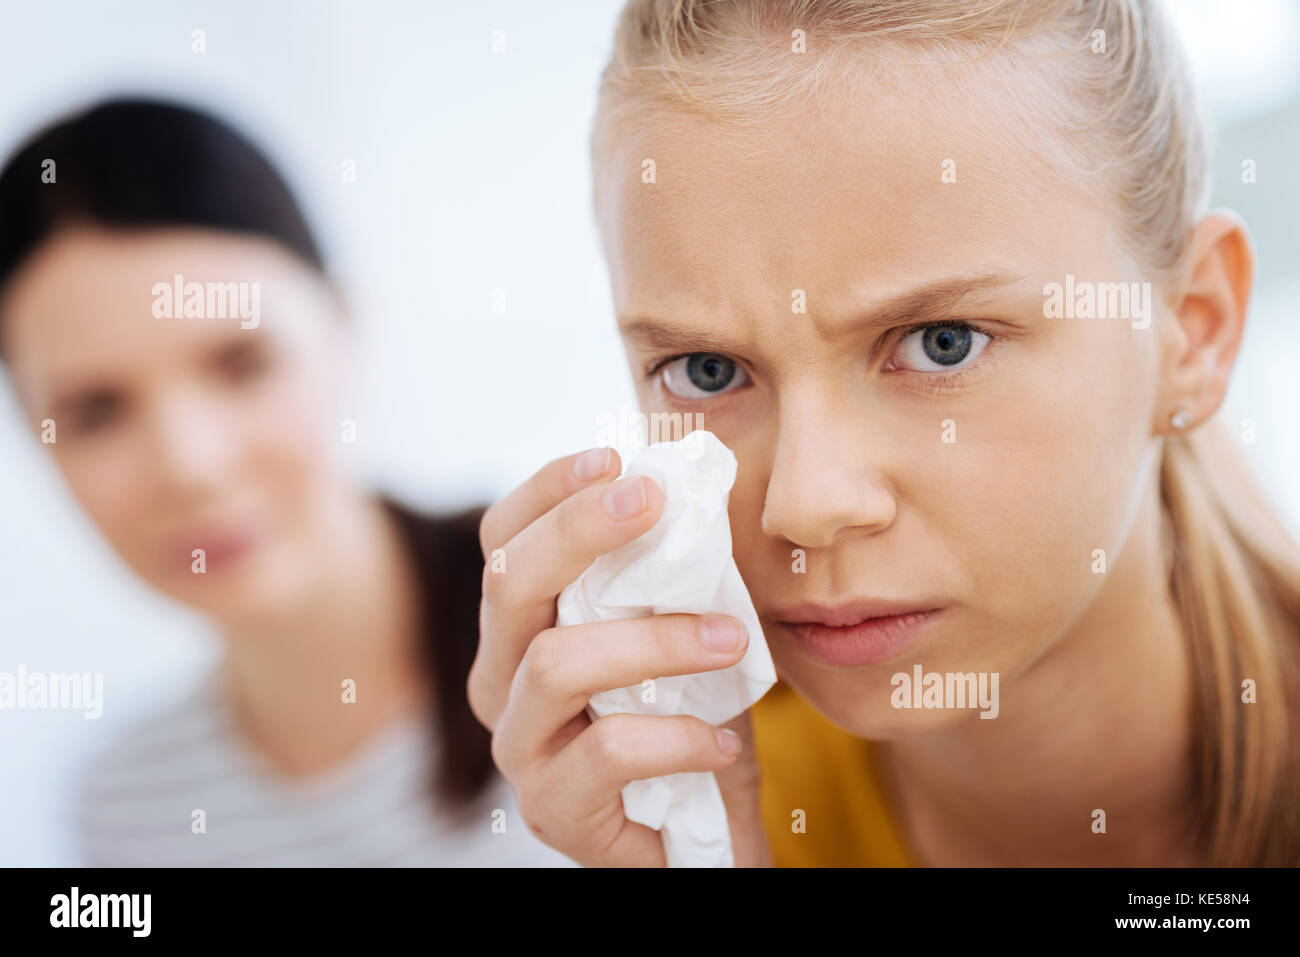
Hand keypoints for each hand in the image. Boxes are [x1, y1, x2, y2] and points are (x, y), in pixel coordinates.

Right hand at [470, 447, 770, 865]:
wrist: (704, 832)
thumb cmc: (687, 717)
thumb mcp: (680, 629)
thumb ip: (669, 572)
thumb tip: (696, 488)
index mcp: (523, 625)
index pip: (504, 538)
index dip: (549, 490)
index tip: (616, 455)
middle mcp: (501, 678)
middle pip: (508, 582)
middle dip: (578, 529)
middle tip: (653, 500)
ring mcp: (519, 745)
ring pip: (557, 664)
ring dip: (654, 640)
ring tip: (729, 638)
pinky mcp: (551, 808)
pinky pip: (605, 754)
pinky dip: (676, 737)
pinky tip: (723, 741)